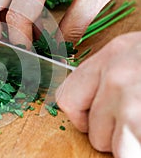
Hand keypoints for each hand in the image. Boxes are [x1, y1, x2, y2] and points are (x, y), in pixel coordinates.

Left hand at [56, 32, 140, 156]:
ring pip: (105, 142)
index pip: (67, 94)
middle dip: (108, 133)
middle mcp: (116, 75)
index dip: (79, 116)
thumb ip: (114, 73)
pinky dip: (135, 151)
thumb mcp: (139, 56)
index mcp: (115, 53)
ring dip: (125, 146)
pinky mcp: (140, 122)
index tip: (91, 122)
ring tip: (139, 132)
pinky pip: (127, 154)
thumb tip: (96, 99)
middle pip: (88, 124)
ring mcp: (130, 100)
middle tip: (130, 126)